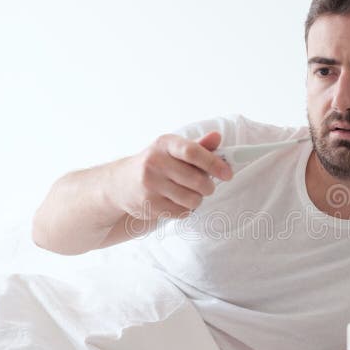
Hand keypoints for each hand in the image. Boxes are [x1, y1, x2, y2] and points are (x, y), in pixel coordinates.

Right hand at [110, 132, 232, 223]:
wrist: (121, 183)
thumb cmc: (156, 164)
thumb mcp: (173, 150)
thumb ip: (198, 146)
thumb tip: (217, 137)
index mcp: (165, 144)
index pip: (193, 152)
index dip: (214, 163)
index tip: (228, 174)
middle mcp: (154, 162)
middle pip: (197, 180)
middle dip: (208, 187)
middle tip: (206, 187)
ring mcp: (149, 184)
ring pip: (192, 199)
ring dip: (197, 199)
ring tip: (189, 194)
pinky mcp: (148, 204)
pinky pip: (182, 212)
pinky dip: (185, 209)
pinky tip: (176, 202)